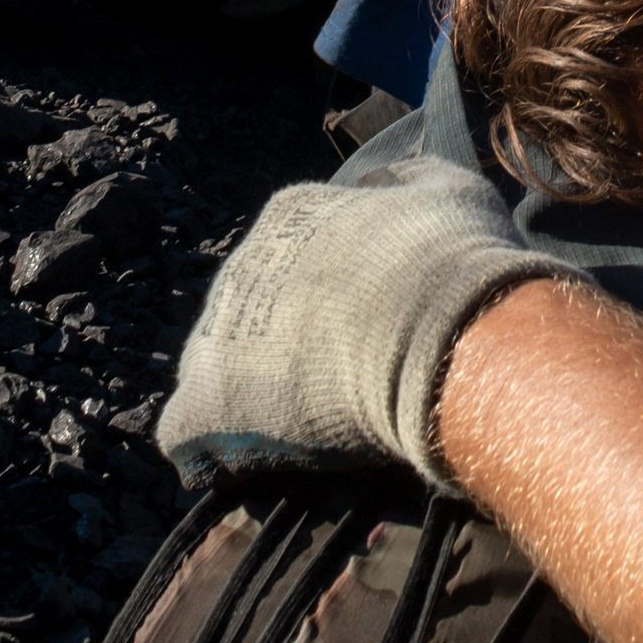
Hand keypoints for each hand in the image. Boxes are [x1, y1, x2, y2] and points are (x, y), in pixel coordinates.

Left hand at [157, 163, 562, 490]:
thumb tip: (383, 180)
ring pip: (214, 366)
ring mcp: (216, 332)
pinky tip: (259, 463)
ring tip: (309, 425)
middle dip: (287, 342)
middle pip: (251, 311)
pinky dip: (216, 449)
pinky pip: (187, 432)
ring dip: (252, 394)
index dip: (330, 296)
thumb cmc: (455, 263)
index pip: (292, 252)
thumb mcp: (449, 192)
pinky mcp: (205, 401)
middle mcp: (242, 263)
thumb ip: (409, 181)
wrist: (443, 333)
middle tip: (346, 375)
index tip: (369, 321)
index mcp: (292, 212)